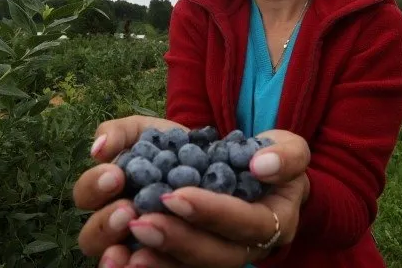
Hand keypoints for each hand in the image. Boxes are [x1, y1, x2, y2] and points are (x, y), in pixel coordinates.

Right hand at [73, 115, 188, 256]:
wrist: (212, 159)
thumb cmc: (170, 145)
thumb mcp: (145, 131)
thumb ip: (118, 133)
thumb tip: (97, 149)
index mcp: (106, 194)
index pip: (85, 196)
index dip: (95, 187)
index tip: (116, 175)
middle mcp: (117, 225)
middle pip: (92, 238)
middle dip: (106, 225)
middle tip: (128, 210)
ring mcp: (142, 246)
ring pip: (121, 263)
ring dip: (125, 256)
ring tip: (144, 234)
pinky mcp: (170, 259)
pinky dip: (157, 267)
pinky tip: (159, 260)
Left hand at [78, 127, 310, 267]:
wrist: (251, 168)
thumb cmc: (269, 157)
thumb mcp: (287, 145)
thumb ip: (285, 153)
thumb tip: (261, 165)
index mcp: (272, 223)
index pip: (245, 225)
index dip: (212, 213)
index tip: (176, 196)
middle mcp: (241, 248)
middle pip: (211, 257)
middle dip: (174, 240)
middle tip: (139, 221)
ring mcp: (211, 254)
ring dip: (150, 259)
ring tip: (118, 244)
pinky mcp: (183, 252)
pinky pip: (164, 266)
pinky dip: (137, 263)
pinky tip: (114, 256)